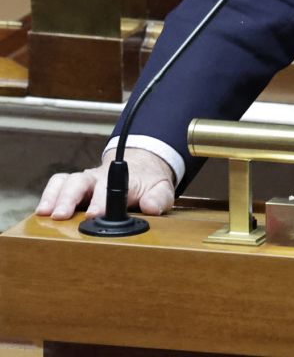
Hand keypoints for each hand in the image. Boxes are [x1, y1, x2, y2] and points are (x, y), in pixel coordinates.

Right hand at [36, 148, 175, 220]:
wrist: (140, 168)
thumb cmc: (147, 184)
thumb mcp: (161, 190)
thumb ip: (158, 199)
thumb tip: (151, 207)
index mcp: (122, 179)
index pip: (110, 189)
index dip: (101, 202)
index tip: (93, 215)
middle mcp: (99, 178)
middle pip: (81, 182)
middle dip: (69, 198)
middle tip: (61, 216)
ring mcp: (85, 182)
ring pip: (66, 182)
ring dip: (54, 197)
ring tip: (44, 214)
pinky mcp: (73, 187)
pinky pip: (57, 185)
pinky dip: (48, 195)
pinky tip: (41, 212)